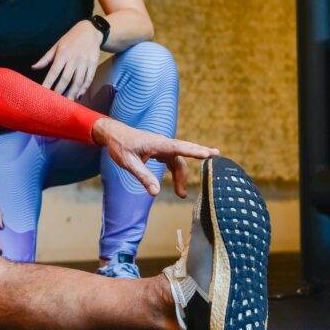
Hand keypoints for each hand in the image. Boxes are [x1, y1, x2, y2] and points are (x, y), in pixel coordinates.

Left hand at [32, 20, 102, 100]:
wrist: (91, 30)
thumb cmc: (71, 38)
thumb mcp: (57, 45)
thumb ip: (46, 58)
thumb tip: (34, 67)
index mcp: (63, 53)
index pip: (54, 71)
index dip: (48, 82)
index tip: (43, 92)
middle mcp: (74, 58)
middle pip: (66, 78)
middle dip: (60, 91)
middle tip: (55, 102)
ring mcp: (85, 62)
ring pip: (78, 81)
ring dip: (73, 93)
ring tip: (68, 102)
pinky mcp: (94, 64)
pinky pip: (89, 79)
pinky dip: (84, 88)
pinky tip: (79, 95)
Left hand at [91, 118, 218, 196]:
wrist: (113, 134)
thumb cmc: (120, 146)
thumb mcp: (128, 163)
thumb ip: (143, 176)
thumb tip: (156, 192)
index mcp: (157, 143)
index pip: (179, 147)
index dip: (194, 151)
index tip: (208, 154)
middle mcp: (162, 143)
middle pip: (182, 154)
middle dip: (199, 155)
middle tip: (216, 156)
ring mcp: (162, 146)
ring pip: (177, 161)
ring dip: (180, 177)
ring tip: (181, 194)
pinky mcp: (159, 150)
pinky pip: (172, 161)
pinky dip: (176, 172)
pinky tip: (178, 183)